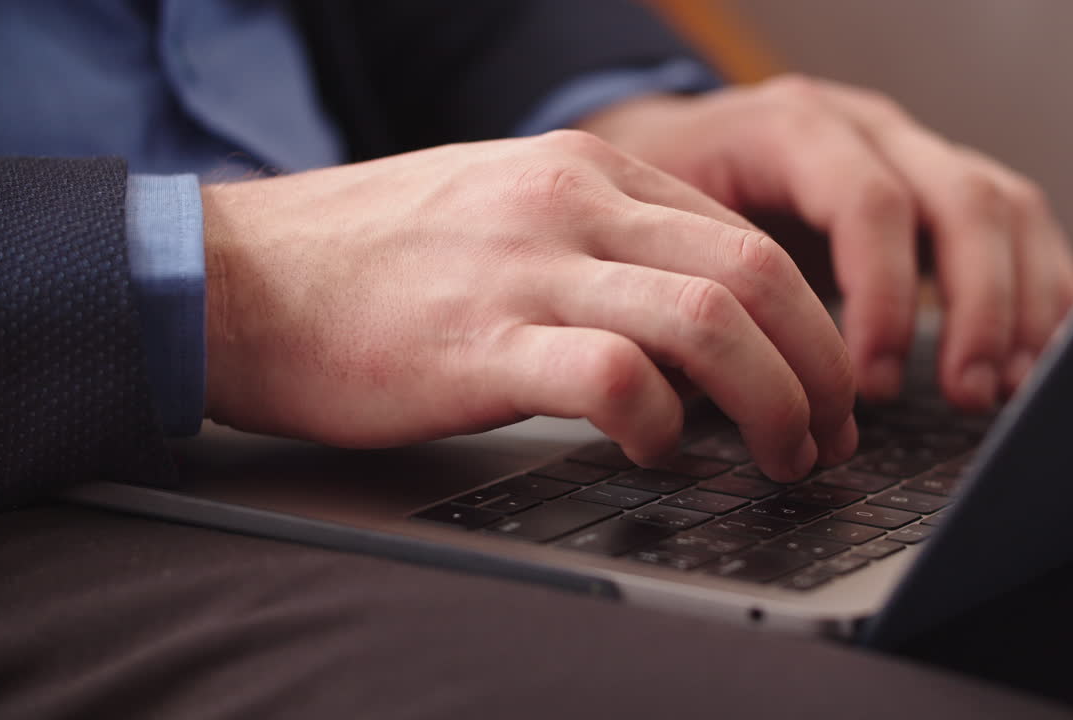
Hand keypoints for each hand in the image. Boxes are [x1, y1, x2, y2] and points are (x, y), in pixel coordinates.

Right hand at [202, 131, 856, 480]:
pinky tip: (657, 452)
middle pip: (755, 272)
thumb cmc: (372, 260)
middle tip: (831, 432)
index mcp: (585, 170)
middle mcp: (570, 202)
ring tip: (785, 456)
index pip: (743, 234)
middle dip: (819, 365)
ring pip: (710, 318)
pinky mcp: (482, 341)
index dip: (811, 320)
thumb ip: (599, 248)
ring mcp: (528, 267)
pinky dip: (662, 424)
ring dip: (775, 400)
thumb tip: (694, 322)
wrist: (241, 278)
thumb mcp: (506, 216)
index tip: (824, 381)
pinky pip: (617, 376)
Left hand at [579, 75, 1072, 409]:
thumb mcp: (662, 232)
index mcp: (791, 128)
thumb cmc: (664, 197)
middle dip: (977, 308)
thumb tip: (733, 387)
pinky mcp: (937, 184)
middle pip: (961, 197)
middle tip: (964, 394)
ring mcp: (910, 150)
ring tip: (1003, 388)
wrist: (676, 146)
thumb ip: (702, 290)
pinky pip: (1015, 223)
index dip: (884, 297)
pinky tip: (1031, 355)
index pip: (869, 201)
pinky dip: (1037, 290)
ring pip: (1004, 207)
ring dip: (1018, 305)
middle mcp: (865, 129)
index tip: (873, 382)